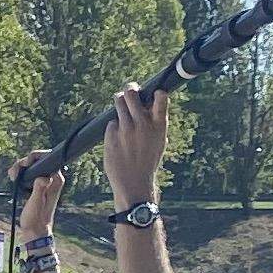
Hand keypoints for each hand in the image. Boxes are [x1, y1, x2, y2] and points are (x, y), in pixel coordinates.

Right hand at [14, 156, 62, 246]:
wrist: (34, 230)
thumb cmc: (35, 219)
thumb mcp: (36, 203)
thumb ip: (40, 188)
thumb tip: (44, 177)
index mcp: (56, 180)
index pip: (47, 158)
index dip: (34, 157)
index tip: (23, 164)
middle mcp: (53, 178)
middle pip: (39, 160)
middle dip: (24, 163)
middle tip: (14, 173)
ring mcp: (46, 182)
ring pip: (33, 166)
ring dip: (21, 168)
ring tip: (12, 176)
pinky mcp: (39, 186)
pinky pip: (31, 173)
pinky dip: (21, 174)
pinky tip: (14, 179)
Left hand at [103, 82, 169, 210]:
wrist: (134, 183)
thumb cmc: (148, 161)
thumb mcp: (158, 142)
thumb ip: (155, 123)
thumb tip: (151, 103)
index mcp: (159, 126)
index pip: (161, 99)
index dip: (157, 93)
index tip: (155, 92)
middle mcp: (142, 124)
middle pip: (132, 94)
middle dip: (130, 89)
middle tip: (129, 90)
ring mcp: (126, 129)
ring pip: (118, 102)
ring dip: (119, 100)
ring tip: (120, 102)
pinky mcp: (111, 135)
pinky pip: (111, 122)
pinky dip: (114, 126)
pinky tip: (118, 137)